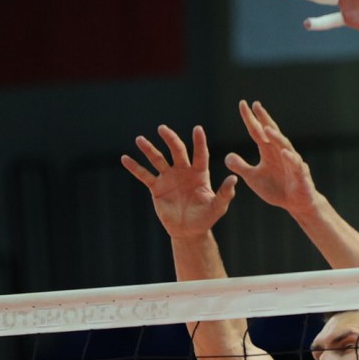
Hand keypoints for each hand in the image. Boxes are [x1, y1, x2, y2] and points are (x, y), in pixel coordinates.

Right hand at [121, 124, 237, 239]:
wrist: (188, 231)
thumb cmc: (205, 218)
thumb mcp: (217, 207)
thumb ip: (225, 193)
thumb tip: (233, 179)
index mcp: (199, 174)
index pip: (200, 154)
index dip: (199, 142)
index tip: (198, 129)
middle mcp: (183, 171)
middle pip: (176, 151)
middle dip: (170, 139)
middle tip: (163, 129)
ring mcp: (169, 178)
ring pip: (158, 159)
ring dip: (149, 149)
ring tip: (140, 140)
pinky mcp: (157, 187)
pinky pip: (144, 175)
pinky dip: (135, 167)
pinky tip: (125, 158)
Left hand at [222, 100, 317, 213]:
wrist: (296, 204)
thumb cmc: (276, 188)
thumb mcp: (253, 178)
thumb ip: (241, 166)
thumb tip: (227, 156)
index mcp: (268, 151)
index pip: (257, 131)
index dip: (250, 119)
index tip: (242, 104)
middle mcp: (280, 152)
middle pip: (272, 132)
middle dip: (264, 119)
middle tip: (256, 105)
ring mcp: (291, 162)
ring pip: (284, 145)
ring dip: (276, 137)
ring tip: (266, 128)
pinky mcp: (300, 174)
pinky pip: (295, 164)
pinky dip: (290, 158)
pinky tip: (284, 153)